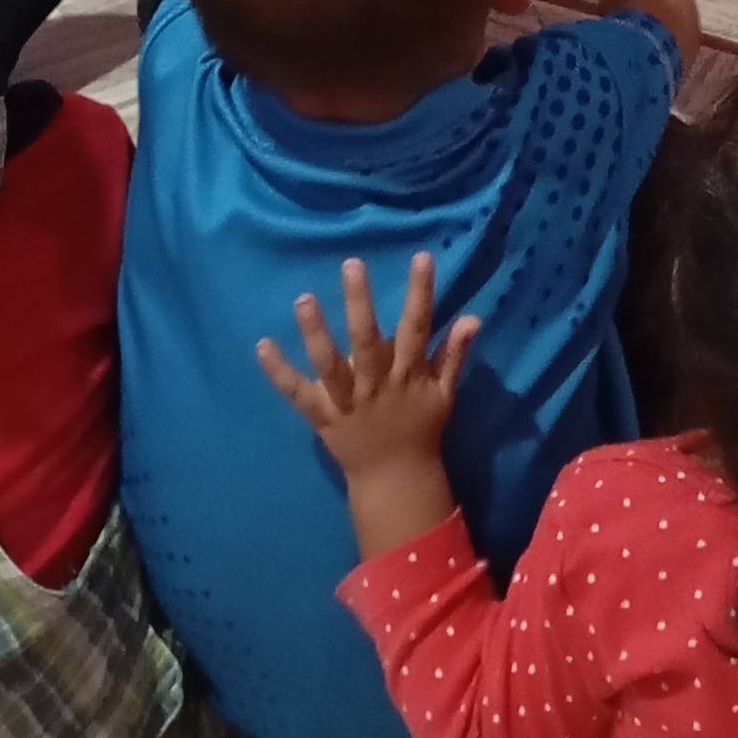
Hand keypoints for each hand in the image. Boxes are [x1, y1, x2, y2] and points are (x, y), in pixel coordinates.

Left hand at [258, 252, 478, 482]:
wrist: (395, 480)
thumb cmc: (421, 429)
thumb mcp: (444, 393)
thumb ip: (455, 354)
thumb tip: (474, 317)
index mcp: (407, 375)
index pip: (416, 328)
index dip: (420, 293)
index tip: (421, 257)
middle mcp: (376, 386)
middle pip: (367, 341)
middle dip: (360, 304)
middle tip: (352, 264)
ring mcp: (347, 403)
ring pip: (331, 366)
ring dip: (317, 333)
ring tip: (304, 299)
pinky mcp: (322, 418)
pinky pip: (299, 395)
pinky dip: (280, 373)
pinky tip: (262, 346)